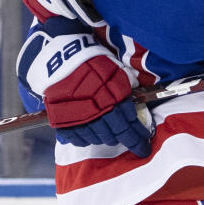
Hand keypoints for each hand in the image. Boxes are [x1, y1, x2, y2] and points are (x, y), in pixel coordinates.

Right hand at [17, 17, 152, 156]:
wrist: (59, 57)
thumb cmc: (91, 60)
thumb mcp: (115, 70)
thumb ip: (126, 87)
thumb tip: (134, 101)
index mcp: (113, 101)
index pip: (129, 127)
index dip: (138, 139)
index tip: (143, 147)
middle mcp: (98, 114)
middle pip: (114, 135)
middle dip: (124, 139)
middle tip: (128, 139)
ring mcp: (79, 120)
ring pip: (97, 138)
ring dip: (106, 138)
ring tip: (109, 135)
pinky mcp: (63, 122)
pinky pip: (78, 139)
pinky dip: (86, 139)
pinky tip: (90, 134)